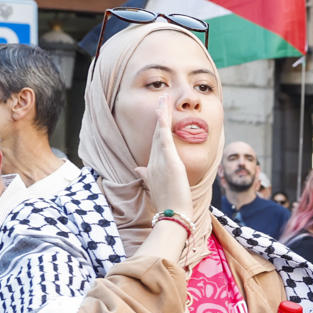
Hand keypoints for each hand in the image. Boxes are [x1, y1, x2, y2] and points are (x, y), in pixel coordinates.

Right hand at [135, 97, 192, 221]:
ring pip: (159, 131)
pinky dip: (164, 121)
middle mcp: (153, 161)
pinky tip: (164, 109)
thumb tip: (139, 169)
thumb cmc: (167, 205)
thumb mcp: (156, 188)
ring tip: (164, 97)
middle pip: (155, 133)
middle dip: (158, 115)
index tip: (158, 116)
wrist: (173, 215)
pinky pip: (164, 136)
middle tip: (161, 99)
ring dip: (161, 113)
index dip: (155, 129)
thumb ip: (147, 177)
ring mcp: (159, 159)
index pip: (153, 144)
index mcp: (151, 167)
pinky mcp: (169, 159)